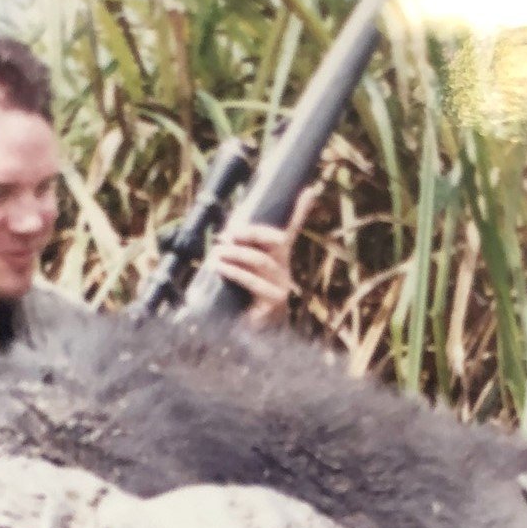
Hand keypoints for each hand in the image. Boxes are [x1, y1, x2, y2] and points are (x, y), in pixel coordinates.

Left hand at [211, 183, 322, 328]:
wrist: (249, 338)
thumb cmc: (241, 302)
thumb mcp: (239, 275)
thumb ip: (234, 259)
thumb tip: (219, 244)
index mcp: (278, 260)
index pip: (290, 231)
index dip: (300, 211)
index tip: (309, 189)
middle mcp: (284, 269)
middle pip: (275, 241)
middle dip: (252, 232)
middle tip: (228, 233)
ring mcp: (281, 285)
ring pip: (262, 260)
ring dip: (237, 254)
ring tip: (217, 252)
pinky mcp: (274, 301)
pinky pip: (254, 281)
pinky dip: (235, 272)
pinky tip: (221, 268)